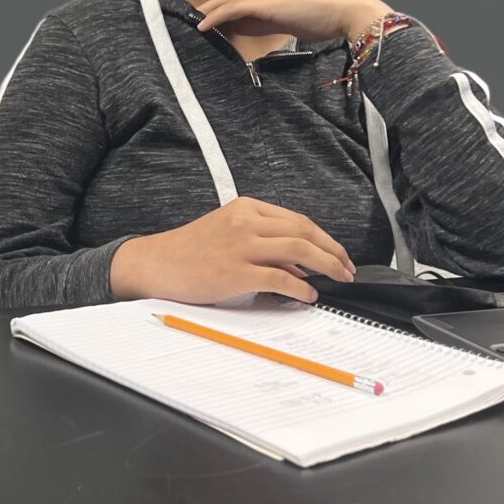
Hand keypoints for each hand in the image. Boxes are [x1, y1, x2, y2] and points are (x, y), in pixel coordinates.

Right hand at [110, 197, 356, 305]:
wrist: (156, 264)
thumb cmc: (191, 252)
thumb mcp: (228, 234)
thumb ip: (263, 243)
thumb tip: (300, 266)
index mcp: (245, 208)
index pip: (297, 219)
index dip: (324, 238)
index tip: (338, 255)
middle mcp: (246, 221)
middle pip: (304, 231)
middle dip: (333, 252)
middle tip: (347, 269)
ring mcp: (241, 245)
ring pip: (299, 249)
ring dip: (326, 266)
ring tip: (337, 279)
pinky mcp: (236, 271)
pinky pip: (281, 277)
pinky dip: (301, 287)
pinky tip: (307, 295)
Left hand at [194, 0, 393, 44]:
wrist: (342, 11)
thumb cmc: (320, 18)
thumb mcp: (283, 22)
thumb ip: (263, 24)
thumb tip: (241, 29)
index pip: (236, 0)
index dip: (217, 10)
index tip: (201, 21)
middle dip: (206, 9)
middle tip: (187, 20)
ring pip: (225, 1)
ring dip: (205, 12)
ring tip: (188, 23)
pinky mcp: (264, 1)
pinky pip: (232, 8)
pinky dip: (215, 17)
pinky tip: (202, 26)